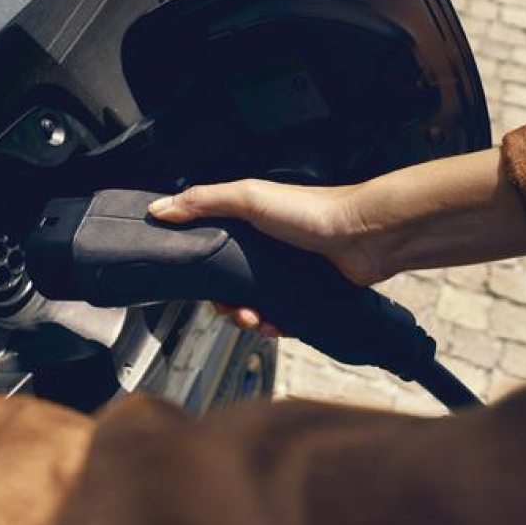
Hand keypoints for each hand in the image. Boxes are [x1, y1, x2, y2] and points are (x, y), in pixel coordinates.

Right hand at [149, 179, 370, 336]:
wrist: (364, 235)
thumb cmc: (314, 209)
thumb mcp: (249, 197)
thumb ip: (203, 201)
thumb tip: (161, 209)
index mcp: (249, 225)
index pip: (213, 254)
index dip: (204, 276)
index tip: (202, 288)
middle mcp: (268, 249)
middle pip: (233, 286)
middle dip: (228, 305)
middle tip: (235, 310)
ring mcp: (289, 273)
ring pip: (257, 306)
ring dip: (251, 319)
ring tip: (257, 322)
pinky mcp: (309, 294)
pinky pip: (285, 319)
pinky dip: (277, 326)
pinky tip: (277, 326)